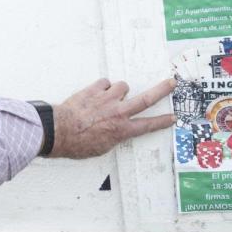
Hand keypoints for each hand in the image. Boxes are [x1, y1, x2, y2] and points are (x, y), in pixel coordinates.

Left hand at [49, 77, 175, 158]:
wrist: (59, 131)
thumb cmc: (78, 143)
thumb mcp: (102, 148)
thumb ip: (114, 136)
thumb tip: (117, 130)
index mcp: (122, 130)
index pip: (148, 125)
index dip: (162, 122)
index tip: (172, 117)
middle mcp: (119, 113)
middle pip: (146, 99)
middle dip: (161, 91)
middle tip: (171, 83)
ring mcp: (108, 99)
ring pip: (123, 86)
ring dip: (118, 91)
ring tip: (107, 98)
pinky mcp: (95, 90)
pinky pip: (105, 82)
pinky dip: (102, 87)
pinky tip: (95, 94)